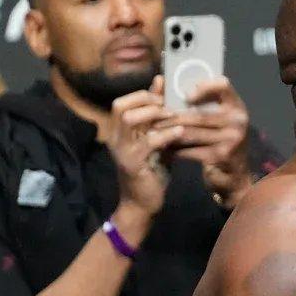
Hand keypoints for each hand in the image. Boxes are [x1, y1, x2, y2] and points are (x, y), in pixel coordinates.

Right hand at [110, 75, 183, 228]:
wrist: (142, 204)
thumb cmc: (151, 172)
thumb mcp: (155, 142)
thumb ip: (157, 121)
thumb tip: (163, 91)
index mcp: (119, 133)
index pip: (120, 103)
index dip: (141, 95)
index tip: (163, 96)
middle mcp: (116, 138)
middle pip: (121, 106)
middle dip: (146, 100)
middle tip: (168, 106)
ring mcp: (122, 150)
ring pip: (129, 120)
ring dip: (153, 114)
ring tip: (173, 116)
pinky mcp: (132, 163)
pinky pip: (148, 142)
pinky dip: (165, 134)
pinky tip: (180, 132)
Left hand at [161, 77, 252, 208]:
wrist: (234, 174)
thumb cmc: (220, 140)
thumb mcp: (217, 119)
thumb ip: (197, 101)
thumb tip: (160, 81)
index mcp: (236, 106)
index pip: (223, 85)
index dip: (202, 87)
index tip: (185, 95)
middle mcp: (238, 120)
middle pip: (198, 114)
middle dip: (172, 117)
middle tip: (152, 117)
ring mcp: (232, 139)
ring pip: (191, 132)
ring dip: (169, 133)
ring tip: (152, 132)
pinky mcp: (222, 156)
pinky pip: (192, 150)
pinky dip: (176, 149)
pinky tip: (164, 148)